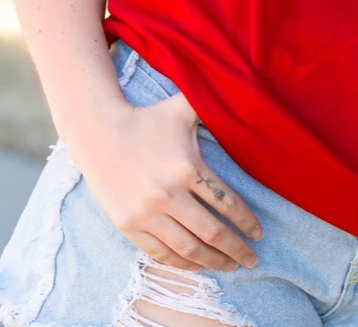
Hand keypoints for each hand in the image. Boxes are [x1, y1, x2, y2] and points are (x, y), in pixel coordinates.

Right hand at [64, 90, 263, 272]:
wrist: (98, 134)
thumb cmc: (147, 120)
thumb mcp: (182, 107)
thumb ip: (211, 103)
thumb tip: (240, 90)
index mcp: (187, 168)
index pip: (225, 202)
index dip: (245, 222)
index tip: (259, 234)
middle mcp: (168, 195)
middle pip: (211, 231)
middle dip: (236, 249)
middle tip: (252, 259)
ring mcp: (146, 214)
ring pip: (188, 248)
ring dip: (213, 261)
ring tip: (230, 266)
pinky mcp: (128, 225)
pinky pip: (160, 253)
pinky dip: (181, 264)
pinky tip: (197, 266)